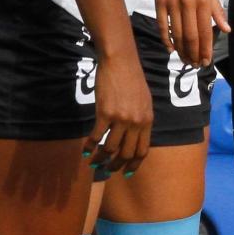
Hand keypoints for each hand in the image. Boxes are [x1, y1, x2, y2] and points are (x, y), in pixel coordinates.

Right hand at [86, 49, 151, 176]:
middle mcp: (136, 122)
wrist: (120, 62)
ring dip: (101, 158)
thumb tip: (135, 137)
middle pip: (126, 153)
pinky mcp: (105, 113)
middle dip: (116, 166)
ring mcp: (121, 119)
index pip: (142, 151)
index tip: (127, 172)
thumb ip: (142, 120)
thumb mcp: (144, 102)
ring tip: (94, 161)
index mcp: (148, 121)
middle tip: (107, 169)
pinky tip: (85, 150)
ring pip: (110, 148)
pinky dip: (90, 146)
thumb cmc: (132, 80)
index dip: (134, 164)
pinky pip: (97, 136)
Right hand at [154, 0, 227, 67]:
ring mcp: (172, 3)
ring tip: (185, 60)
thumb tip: (227, 30)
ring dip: (181, 50)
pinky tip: (170, 49)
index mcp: (203, 1)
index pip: (206, 31)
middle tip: (196, 65)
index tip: (206, 61)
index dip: (206, 49)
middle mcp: (188, 3)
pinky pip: (162, 25)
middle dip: (194, 53)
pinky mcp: (159, 1)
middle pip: (190, 35)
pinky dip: (166, 39)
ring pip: (176, 33)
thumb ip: (217, 10)